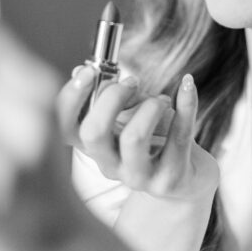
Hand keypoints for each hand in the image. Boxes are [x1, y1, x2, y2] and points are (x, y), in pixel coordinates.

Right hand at [57, 69, 217, 200]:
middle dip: (112, 97)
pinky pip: (178, 137)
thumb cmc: (152, 140)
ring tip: (162, 100)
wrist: (186, 179)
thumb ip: (107, 97)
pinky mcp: (170, 179)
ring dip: (149, 106)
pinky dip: (186, 104)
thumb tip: (81, 72)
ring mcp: (138, 177)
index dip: (71, 97)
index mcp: (93, 147)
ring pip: (134, 138)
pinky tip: (187, 85)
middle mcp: (109, 165)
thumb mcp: (126, 117)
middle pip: (94, 132)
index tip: (89, 71)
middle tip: (133, 82)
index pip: (64, 127)